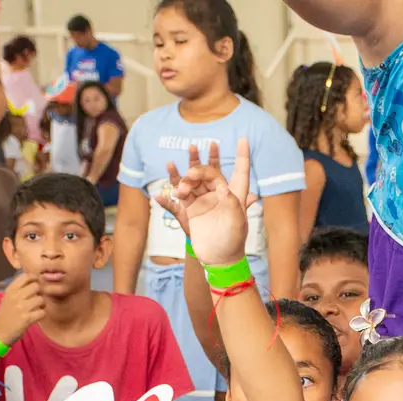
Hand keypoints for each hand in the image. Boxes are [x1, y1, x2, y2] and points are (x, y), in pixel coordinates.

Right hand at [0, 273, 46, 344]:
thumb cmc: (6, 314)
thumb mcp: (8, 298)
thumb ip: (19, 289)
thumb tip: (35, 280)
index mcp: (10, 290)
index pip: (26, 276)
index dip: (34, 279)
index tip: (36, 285)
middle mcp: (15, 296)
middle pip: (36, 286)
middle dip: (39, 293)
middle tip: (36, 300)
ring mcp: (21, 307)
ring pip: (41, 299)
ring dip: (42, 305)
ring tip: (36, 309)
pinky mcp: (27, 318)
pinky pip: (42, 312)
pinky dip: (41, 315)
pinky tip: (36, 317)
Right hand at [156, 138, 255, 266]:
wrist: (219, 259)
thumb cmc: (233, 241)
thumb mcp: (237, 222)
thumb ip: (231, 203)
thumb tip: (221, 187)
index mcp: (232, 195)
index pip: (238, 171)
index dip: (241, 156)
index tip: (244, 139)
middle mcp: (215, 195)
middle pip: (207, 173)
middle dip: (198, 168)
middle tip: (191, 173)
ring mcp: (200, 202)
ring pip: (188, 183)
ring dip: (180, 180)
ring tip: (172, 171)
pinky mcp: (188, 213)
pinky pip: (174, 204)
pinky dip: (166, 200)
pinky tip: (159, 196)